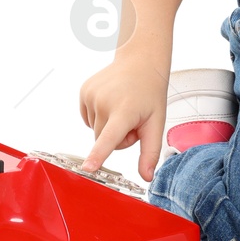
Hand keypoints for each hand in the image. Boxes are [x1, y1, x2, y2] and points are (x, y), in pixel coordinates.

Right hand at [77, 53, 170, 183]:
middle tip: (131, 119)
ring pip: (95, 130)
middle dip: (116, 137)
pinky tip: (111, 102)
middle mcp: (105, 101)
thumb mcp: (156, 123)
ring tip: (122, 107)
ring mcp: (91, 94)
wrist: (140, 62)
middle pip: (102, 140)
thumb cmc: (150, 94)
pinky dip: (99, 115)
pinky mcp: (84, 90)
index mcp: (125, 111)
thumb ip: (150, 152)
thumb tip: (146, 178)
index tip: (87, 168)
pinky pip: (88, 118)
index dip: (98, 155)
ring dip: (108, 125)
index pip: (110, 138)